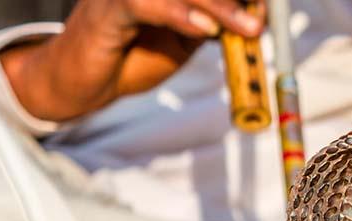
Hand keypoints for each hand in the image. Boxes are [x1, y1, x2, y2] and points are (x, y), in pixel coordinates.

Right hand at [0, 0, 264, 121]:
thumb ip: (215, 25)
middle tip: (262, 21)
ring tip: (247, 28)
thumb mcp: (186, 40)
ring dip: (217, 6)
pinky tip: (205, 29)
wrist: (85, 82)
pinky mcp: (106, 10)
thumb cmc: (134, 56)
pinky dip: (178, 14)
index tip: (267, 9)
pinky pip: (144, 5)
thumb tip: (255, 17)